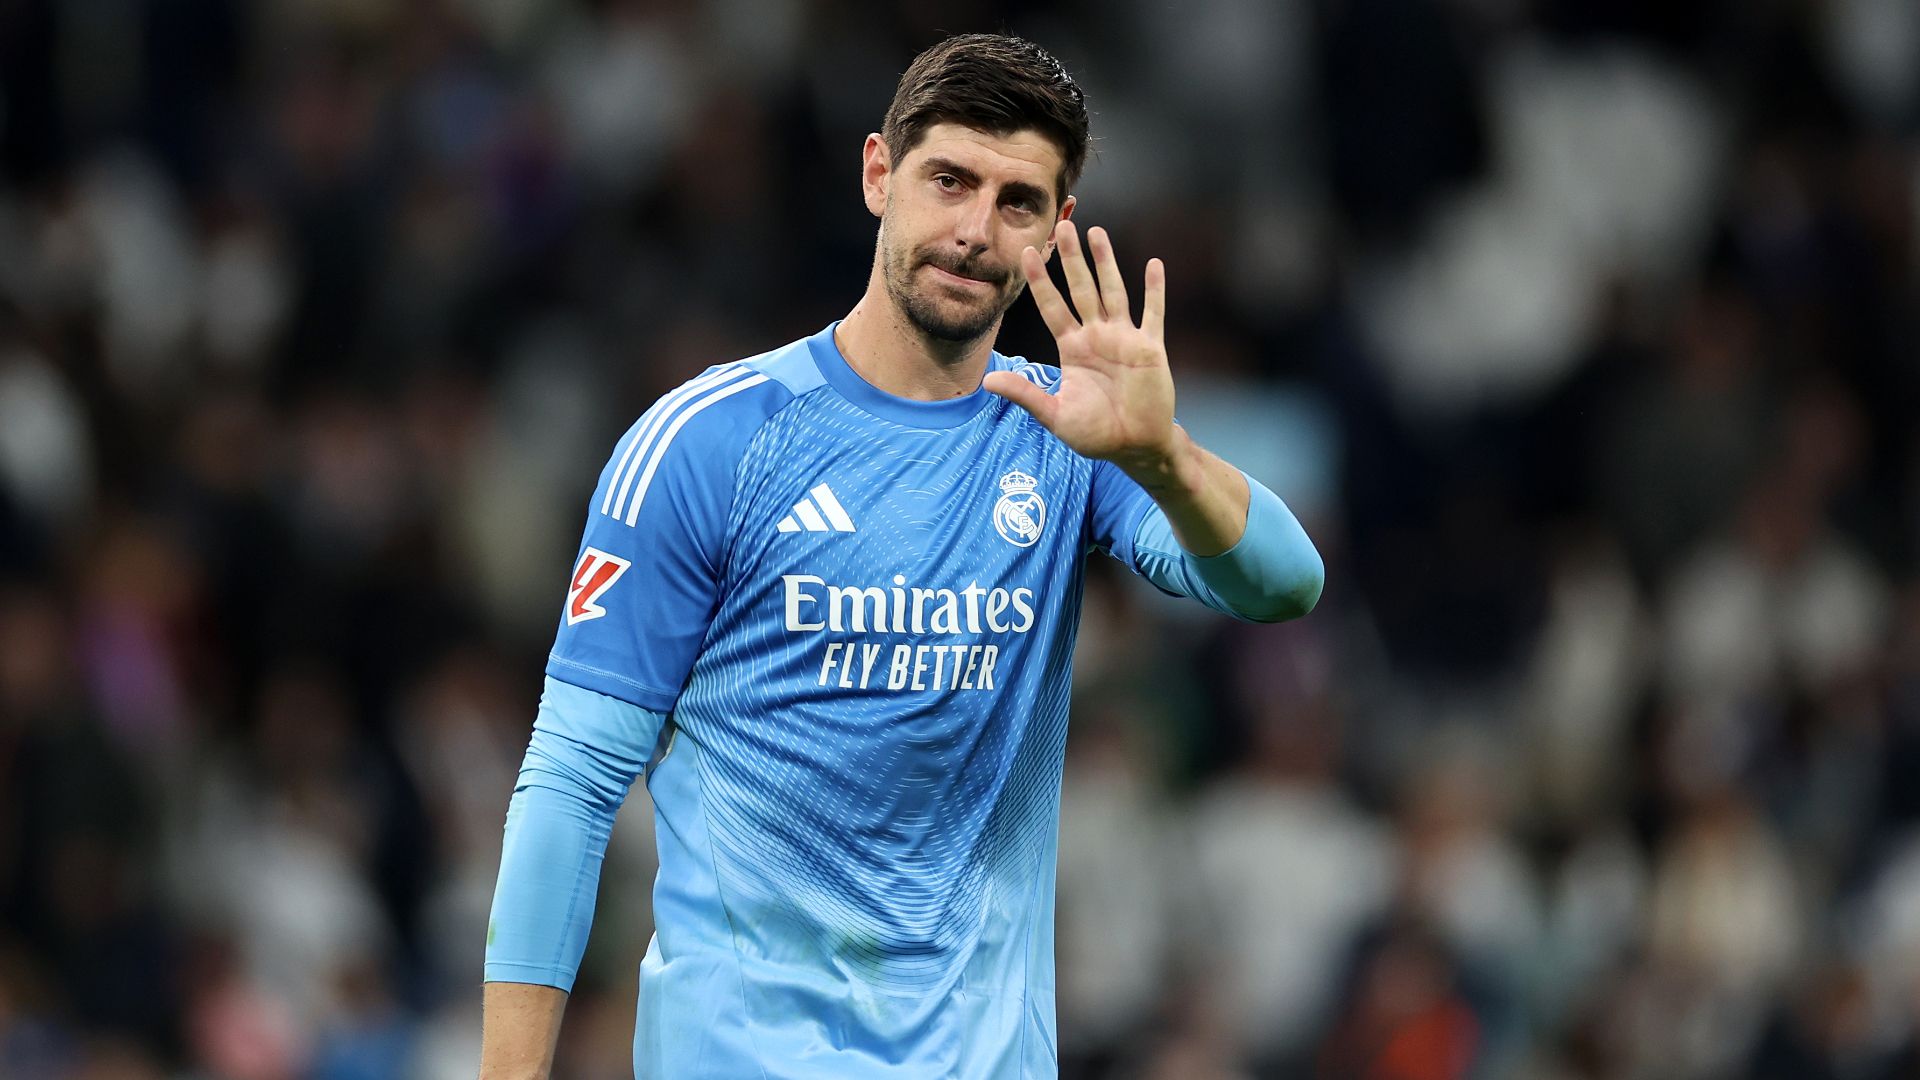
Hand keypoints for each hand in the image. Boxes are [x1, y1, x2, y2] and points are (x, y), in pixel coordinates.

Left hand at [982, 221, 1173, 470]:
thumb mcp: (1055, 415)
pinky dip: (1155, 290)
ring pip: (1113, 291)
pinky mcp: (1150, 347)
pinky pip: (1153, 313)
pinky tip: (1154, 264)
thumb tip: (986, 382)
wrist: (1136, 447)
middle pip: (1081, 289)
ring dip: (1106, 263)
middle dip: (1072, 259)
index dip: (1040, 281)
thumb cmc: (1096, 434)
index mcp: (1073, 349)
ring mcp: (1124, 339)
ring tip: (1097, 232)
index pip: (1052, 307)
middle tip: (1063, 226)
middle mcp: (1097, 336)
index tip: (1026, 253)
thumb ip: (1026, 394)